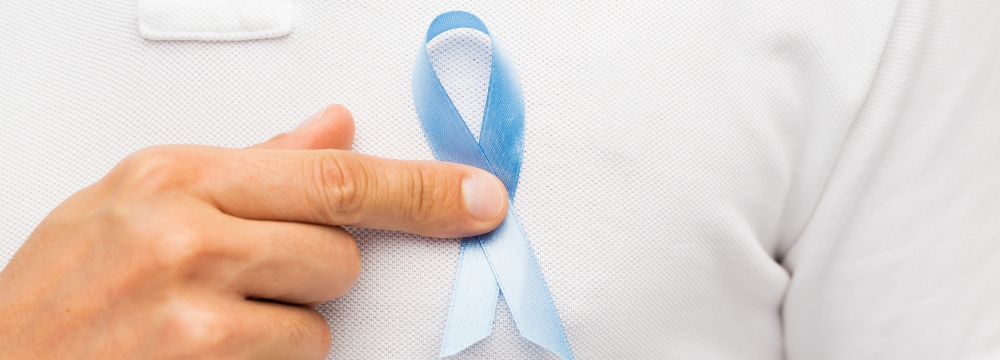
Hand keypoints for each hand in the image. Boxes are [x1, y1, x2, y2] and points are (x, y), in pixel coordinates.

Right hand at [0, 105, 507, 358]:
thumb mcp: (138, 203)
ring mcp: (191, 306)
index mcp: (175, 175)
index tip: (479, 197)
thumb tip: (334, 125)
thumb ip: (250, 164)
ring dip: (285, 327)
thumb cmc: (63, 291)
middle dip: (314, 274)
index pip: (332, 175)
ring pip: (320, 318)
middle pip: (338, 251)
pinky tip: (202, 357)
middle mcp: (185, 231)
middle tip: (245, 282)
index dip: (419, 189)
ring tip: (207, 325)